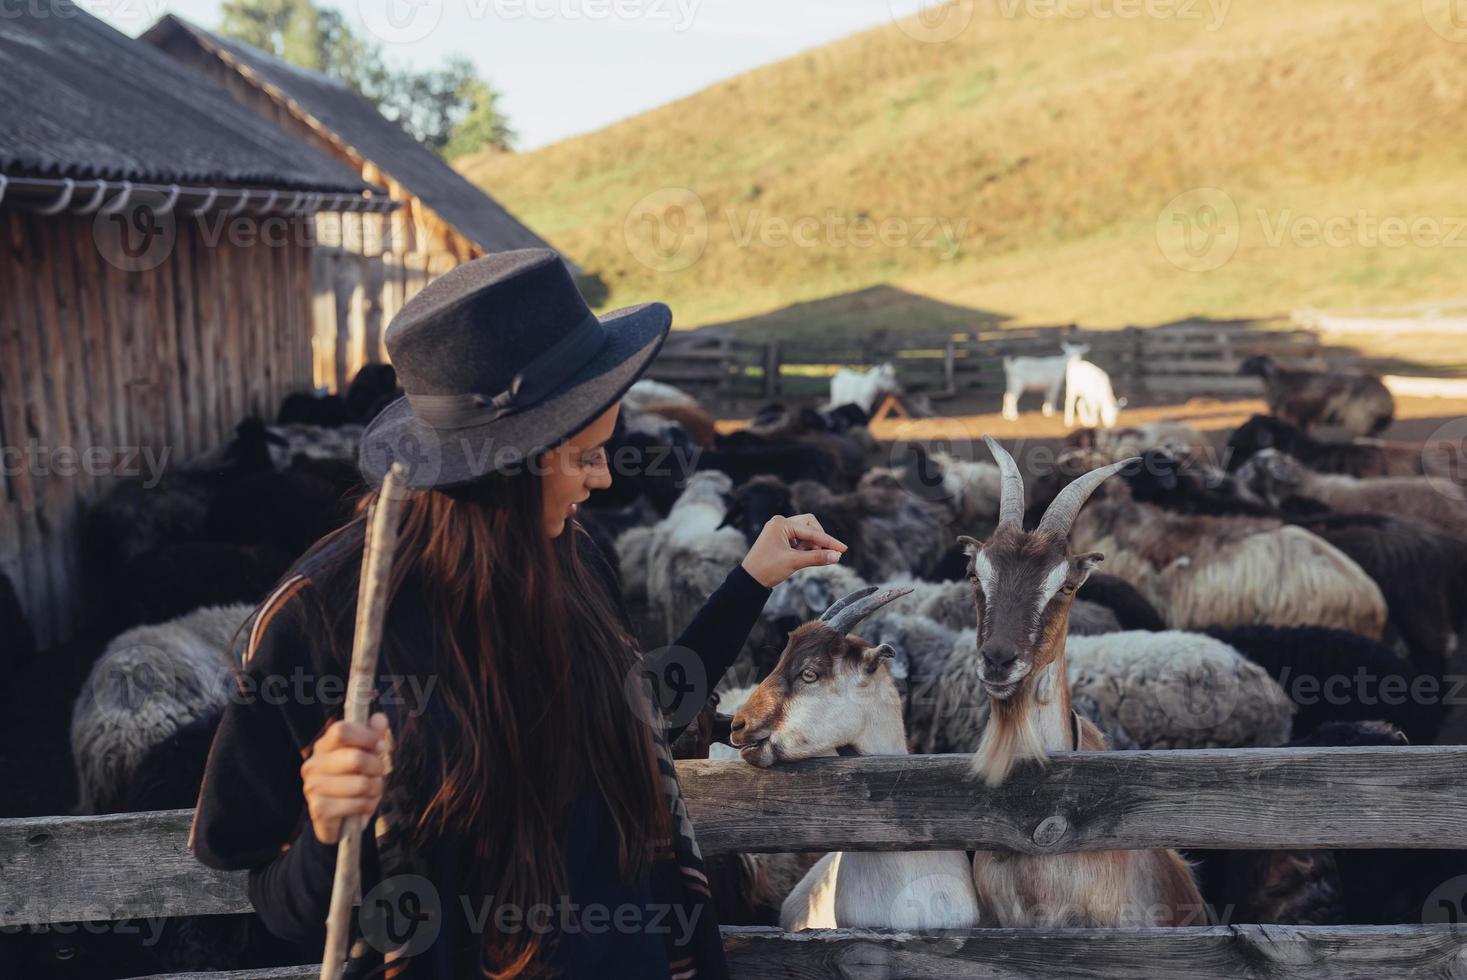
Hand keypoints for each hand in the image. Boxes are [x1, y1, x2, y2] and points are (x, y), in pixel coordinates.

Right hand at [301, 713, 388, 845]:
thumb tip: (379, 718)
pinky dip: (366, 806)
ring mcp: (313, 787)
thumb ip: (373, 735)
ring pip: (360, 784)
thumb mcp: (367, 755)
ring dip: (374, 789)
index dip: (366, 736)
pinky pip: (356, 804)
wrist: (340, 820)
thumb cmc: (354, 781)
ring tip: (370, 791)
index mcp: (323, 746)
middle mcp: (313, 764)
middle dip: (377, 767)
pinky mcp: (318, 809)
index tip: (380, 746)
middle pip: (356, 757)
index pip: (341, 730)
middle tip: (378, 773)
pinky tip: (362, 807)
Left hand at [740, 513, 847, 587]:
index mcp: (781, 524)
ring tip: (807, 558)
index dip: (829, 541)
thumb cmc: (767, 569)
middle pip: (810, 525)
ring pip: (806, 532)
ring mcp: (780, 530)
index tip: (843, 549)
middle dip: (819, 539)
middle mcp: (780, 523)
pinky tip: (803, 557)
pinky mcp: (780, 539)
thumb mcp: (794, 562)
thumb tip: (837, 556)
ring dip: (812, 544)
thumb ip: (817, 558)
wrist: (749, 580)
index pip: (812, 531)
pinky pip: (799, 539)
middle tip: (823, 555)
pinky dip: (805, 547)